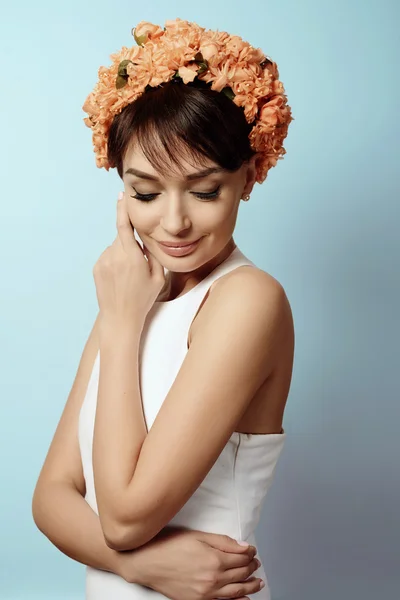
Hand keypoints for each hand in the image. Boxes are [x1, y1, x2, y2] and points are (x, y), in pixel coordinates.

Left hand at [93, 192, 164, 328]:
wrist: (120, 317)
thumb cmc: (142, 299)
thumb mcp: (158, 277)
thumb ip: (152, 255)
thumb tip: (146, 241)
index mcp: (132, 257)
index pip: (124, 227)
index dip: (123, 209)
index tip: (122, 196)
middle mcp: (115, 256)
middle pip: (122, 238)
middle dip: (131, 245)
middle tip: (139, 265)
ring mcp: (103, 262)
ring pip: (115, 248)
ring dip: (123, 254)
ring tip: (129, 277)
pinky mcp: (97, 268)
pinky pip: (108, 257)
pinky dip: (115, 262)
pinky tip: (120, 279)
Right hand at [117, 526, 263, 599]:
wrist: (147, 563)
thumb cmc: (169, 545)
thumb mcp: (197, 536)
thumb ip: (223, 542)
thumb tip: (245, 547)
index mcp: (214, 560)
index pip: (241, 559)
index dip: (250, 554)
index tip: (253, 551)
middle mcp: (213, 579)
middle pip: (240, 574)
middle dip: (251, 568)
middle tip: (256, 564)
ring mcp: (206, 593)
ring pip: (236, 591)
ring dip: (250, 586)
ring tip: (258, 582)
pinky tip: (244, 599)